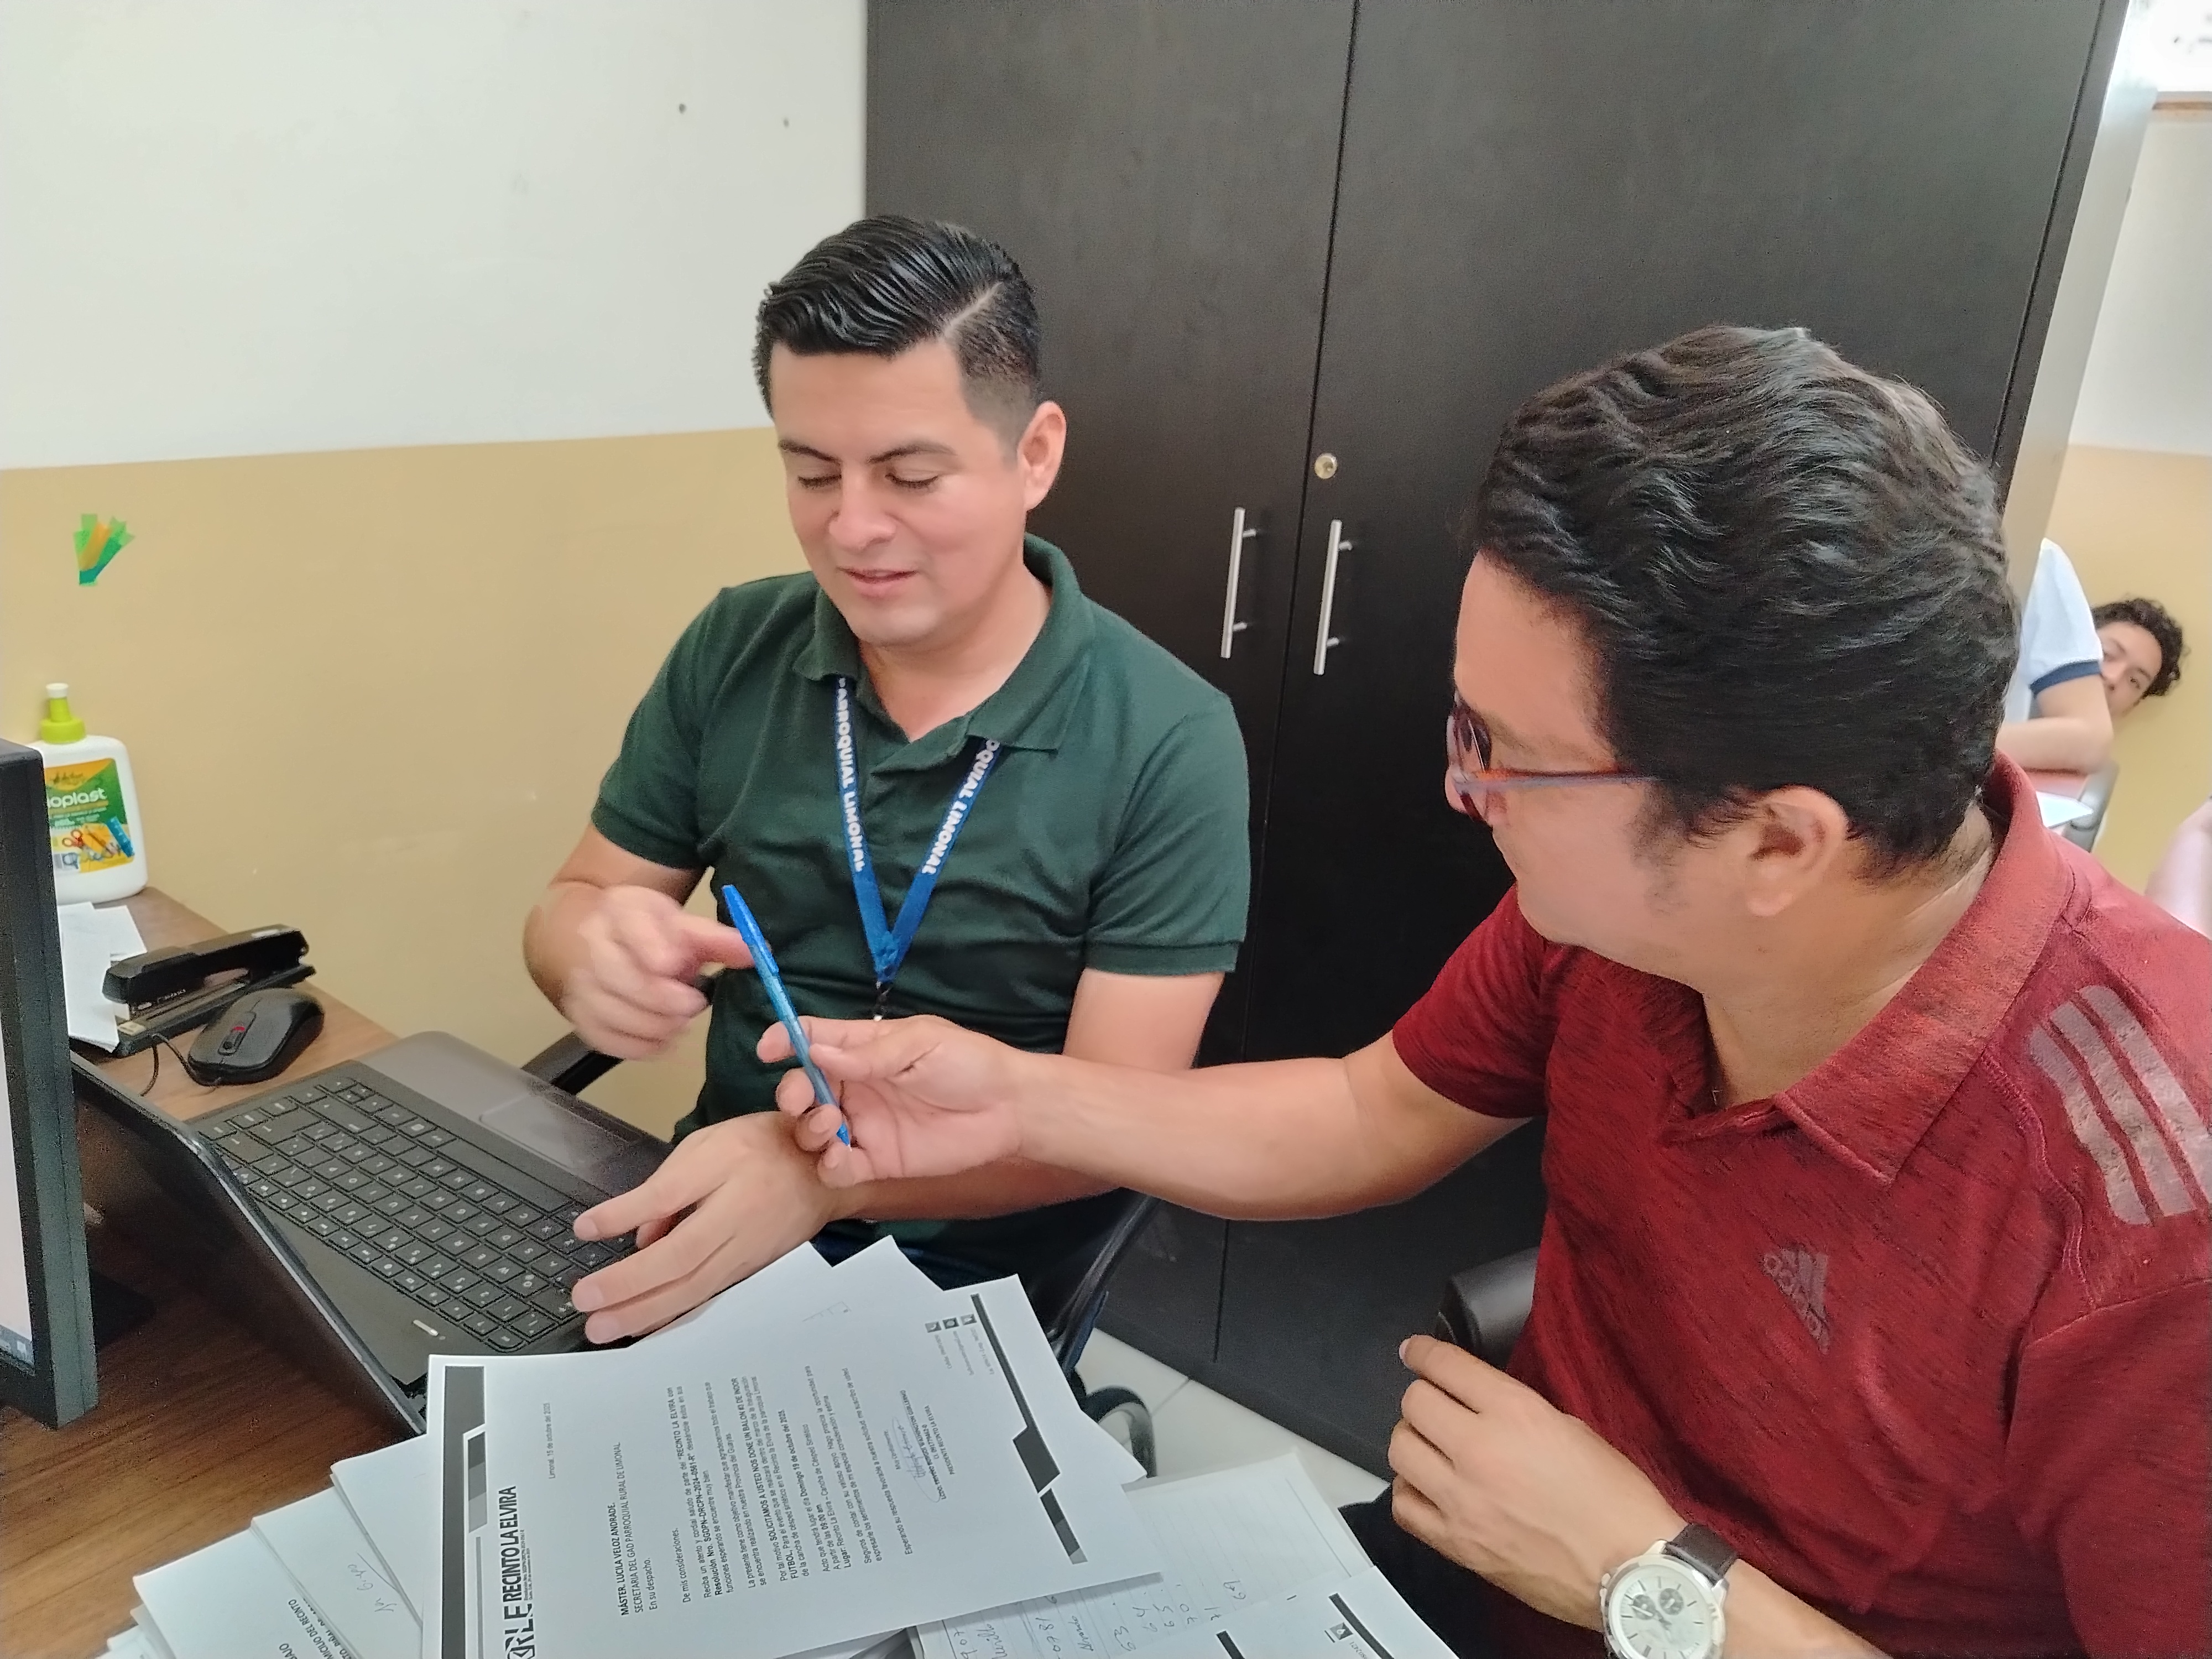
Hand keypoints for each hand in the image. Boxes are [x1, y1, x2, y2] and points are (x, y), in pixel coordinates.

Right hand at [561, 885, 751, 1059]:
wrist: (603, 940)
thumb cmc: (653, 933)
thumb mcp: (685, 924)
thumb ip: (719, 939)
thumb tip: (756, 952)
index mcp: (621, 909)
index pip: (631, 925)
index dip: (651, 948)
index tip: (675, 966)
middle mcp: (592, 942)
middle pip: (619, 976)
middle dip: (661, 998)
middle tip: (694, 1005)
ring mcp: (579, 980)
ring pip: (609, 1011)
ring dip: (652, 1025)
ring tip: (680, 1022)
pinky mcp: (579, 1014)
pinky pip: (602, 1038)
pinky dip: (636, 1046)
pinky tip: (662, 1040)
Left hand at [567, 1112, 844, 1341]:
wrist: (824, 1171)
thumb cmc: (759, 1149)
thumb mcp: (710, 1145)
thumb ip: (669, 1186)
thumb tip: (638, 1237)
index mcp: (728, 1174)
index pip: (670, 1197)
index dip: (626, 1215)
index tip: (584, 1229)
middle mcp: (738, 1221)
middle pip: (681, 1260)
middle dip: (630, 1285)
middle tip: (585, 1302)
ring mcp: (747, 1253)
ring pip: (694, 1289)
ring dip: (646, 1312)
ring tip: (603, 1327)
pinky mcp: (750, 1272)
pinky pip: (708, 1299)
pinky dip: (675, 1317)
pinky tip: (645, 1329)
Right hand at [762, 1015, 1029, 1185]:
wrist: (1009, 1109)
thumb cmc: (970, 1064)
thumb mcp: (921, 1044)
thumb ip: (868, 1054)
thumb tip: (816, 1052)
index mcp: (863, 1049)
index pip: (812, 1039)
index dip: (785, 1040)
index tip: (769, 1049)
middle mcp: (855, 1087)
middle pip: (802, 1088)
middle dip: (790, 1092)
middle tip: (800, 1099)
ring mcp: (863, 1125)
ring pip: (811, 1130)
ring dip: (807, 1128)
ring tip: (831, 1124)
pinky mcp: (876, 1161)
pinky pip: (837, 1167)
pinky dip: (829, 1165)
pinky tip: (842, 1157)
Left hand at [1389, 1334, 1684, 1627]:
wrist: (1629, 1572)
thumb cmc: (1615, 1500)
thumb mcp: (1572, 1428)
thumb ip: (1517, 1411)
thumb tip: (1479, 1402)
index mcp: (1515, 1413)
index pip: (1444, 1366)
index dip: (1422, 1353)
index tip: (1414, 1352)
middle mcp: (1479, 1450)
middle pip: (1414, 1404)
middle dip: (1423, 1398)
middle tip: (1437, 1407)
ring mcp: (1461, 1500)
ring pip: (1400, 1450)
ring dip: (1413, 1440)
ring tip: (1432, 1447)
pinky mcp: (1455, 1543)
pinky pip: (1404, 1506)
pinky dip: (1409, 1490)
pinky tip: (1428, 1487)